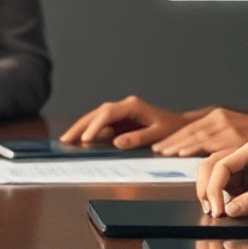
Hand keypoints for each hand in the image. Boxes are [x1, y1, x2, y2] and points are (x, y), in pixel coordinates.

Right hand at [59, 96, 188, 148]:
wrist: (182, 126)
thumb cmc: (172, 129)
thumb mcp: (158, 135)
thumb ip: (138, 138)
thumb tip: (117, 142)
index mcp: (133, 106)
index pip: (108, 114)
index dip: (95, 126)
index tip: (85, 138)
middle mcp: (125, 106)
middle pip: (97, 113)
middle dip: (80, 126)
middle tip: (65, 139)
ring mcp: (122, 112)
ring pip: (96, 117)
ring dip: (82, 128)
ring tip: (66, 140)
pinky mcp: (121, 120)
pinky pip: (102, 124)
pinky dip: (90, 131)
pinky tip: (80, 140)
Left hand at [153, 108, 247, 155]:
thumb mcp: (238, 129)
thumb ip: (219, 136)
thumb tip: (202, 148)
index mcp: (219, 116)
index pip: (190, 126)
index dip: (174, 136)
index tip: (159, 144)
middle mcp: (221, 119)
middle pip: (189, 130)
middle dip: (171, 140)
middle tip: (156, 149)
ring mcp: (228, 128)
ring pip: (197, 136)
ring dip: (178, 145)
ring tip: (164, 152)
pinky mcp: (236, 139)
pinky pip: (211, 146)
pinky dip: (195, 149)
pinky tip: (184, 154)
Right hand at [198, 140, 247, 216]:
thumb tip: (229, 211)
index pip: (222, 165)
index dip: (214, 188)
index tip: (217, 210)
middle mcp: (245, 154)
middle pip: (210, 166)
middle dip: (205, 188)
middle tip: (211, 212)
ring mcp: (243, 167)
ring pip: (212, 175)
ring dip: (208, 192)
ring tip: (214, 213)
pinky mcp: (244, 180)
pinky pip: (223, 187)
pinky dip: (217, 198)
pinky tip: (220, 210)